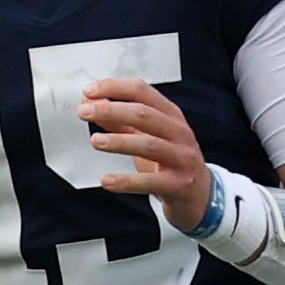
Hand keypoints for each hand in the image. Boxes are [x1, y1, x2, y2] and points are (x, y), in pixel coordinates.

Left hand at [80, 76, 211, 230]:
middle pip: (144, 114)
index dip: (114, 88)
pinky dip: (126, 181)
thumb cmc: (169, 163)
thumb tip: (91, 105)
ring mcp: (182, 158)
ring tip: (95, 140)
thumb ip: (120, 121)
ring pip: (149, 145)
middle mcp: (179, 133)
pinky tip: (107, 180)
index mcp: (171, 115)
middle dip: (111, 110)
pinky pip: (150, 182)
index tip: (89, 91)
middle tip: (84, 112)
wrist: (200, 196)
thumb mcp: (146, 137)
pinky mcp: (179, 184)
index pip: (142, 91)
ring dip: (119, 141)